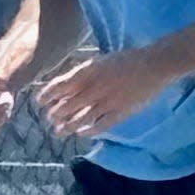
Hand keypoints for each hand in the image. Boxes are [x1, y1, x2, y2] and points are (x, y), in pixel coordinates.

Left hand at [35, 48, 173, 137]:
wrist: (154, 65)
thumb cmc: (127, 60)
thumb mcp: (101, 61)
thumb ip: (84, 73)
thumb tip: (66, 85)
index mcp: (89, 71)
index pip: (60, 85)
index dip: (48, 95)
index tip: (40, 102)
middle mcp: (95, 86)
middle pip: (67, 104)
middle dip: (55, 114)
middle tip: (49, 118)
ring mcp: (108, 101)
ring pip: (81, 118)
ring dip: (67, 126)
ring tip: (59, 131)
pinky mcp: (120, 112)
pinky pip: (100, 125)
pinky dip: (88, 131)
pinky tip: (81, 133)